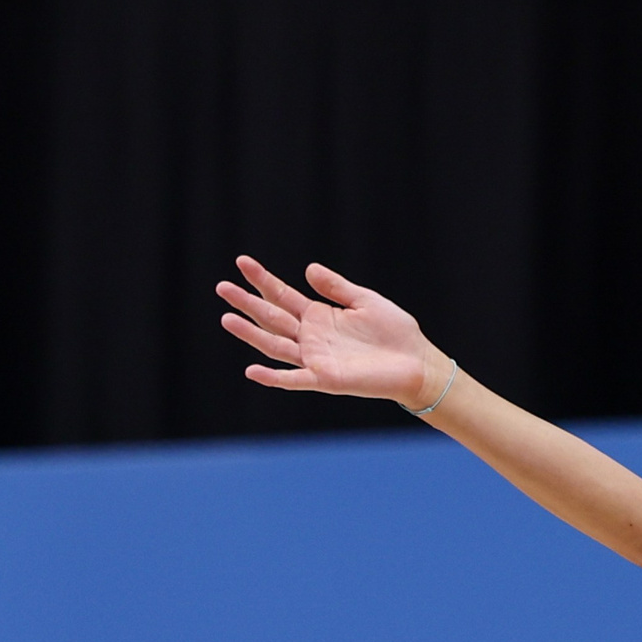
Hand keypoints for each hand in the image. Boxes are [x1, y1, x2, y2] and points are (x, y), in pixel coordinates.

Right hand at [215, 256, 450, 406]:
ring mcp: (316, 359)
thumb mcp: (365, 301)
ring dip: (251, 334)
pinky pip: (294, 379)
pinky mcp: (326, 379)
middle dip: (247, 303)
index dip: (262, 280)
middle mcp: (311, 338)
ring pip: (276, 346)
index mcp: (319, 316)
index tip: (241, 262)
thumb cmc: (396, 333)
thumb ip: (336, 288)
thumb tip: (308, 269)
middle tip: (222, 287)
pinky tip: (252, 370)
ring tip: (227, 318)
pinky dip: (273, 377)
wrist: (418, 363)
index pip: (282, 295)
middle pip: (272, 317)